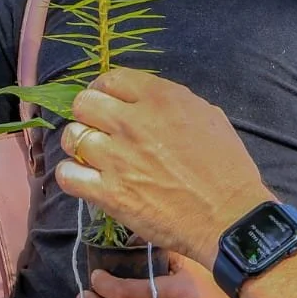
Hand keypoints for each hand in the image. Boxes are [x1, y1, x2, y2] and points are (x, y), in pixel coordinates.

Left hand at [54, 68, 272, 267]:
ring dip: (78, 145)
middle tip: (97, 128)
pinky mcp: (109, 193)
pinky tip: (84, 179)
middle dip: (87, 114)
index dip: (103, 90)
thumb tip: (146, 104)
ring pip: (71, 137)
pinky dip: (71, 175)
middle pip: (83, 103)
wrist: (229, 217)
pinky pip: (68, 175)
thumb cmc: (228, 169)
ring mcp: (117, 158)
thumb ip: (174, 104)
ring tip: (90, 155)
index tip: (106, 102)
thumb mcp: (209, 118)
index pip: (111, 79)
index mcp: (161, 99)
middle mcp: (133, 123)